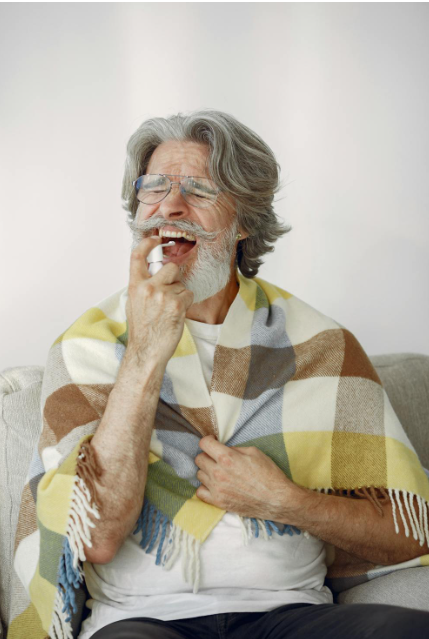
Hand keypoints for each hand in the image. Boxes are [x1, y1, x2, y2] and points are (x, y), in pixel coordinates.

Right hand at [125, 236, 193, 366]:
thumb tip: (154, 274)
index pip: (138, 256)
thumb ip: (143, 286)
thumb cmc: (142, 330)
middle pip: (170, 267)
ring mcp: (163, 295)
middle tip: (170, 292)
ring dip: (180, 294)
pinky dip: (186, 303)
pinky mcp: (177, 304)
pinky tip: (176, 315)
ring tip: (170, 310)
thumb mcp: (134, 303)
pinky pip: (188, 294)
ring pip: (181, 283)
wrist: (147, 350)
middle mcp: (148, 287)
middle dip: (175, 277)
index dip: (148, 243)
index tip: (156, 239)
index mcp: (135, 286)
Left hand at [195, 435, 300, 520]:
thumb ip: (234, 449)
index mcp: (227, 458)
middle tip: (217, 458)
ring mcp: (217, 489)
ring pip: (199, 475)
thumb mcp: (254, 452)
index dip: (208, 440)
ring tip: (219, 472)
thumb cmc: (269, 474)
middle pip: (199, 459)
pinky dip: (205, 487)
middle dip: (208, 455)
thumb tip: (222, 450)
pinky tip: (214, 485)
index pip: (204, 444)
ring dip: (207, 471)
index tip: (213, 442)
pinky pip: (200, 492)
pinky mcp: (218, 502)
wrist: (277, 499)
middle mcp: (218, 473)